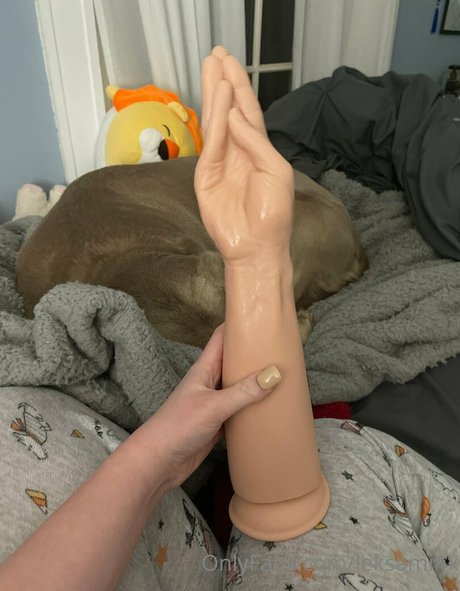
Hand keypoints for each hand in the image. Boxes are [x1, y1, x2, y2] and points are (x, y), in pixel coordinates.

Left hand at [144, 324, 280, 489]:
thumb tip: (274, 373)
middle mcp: (209, 382)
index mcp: (204, 369)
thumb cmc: (177, 426)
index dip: (237, 325)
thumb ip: (244, 391)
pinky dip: (253, 409)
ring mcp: (214, 403)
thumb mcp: (214, 405)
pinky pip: (239, 411)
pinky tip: (269, 409)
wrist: (159, 462)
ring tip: (283, 376)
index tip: (260, 318)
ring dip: (256, 383)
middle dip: (254, 355)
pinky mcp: (218, 423)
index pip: (221, 338)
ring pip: (239, 387)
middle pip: (234, 362)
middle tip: (282, 349)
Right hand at [194, 47, 293, 265]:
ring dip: (214, 95)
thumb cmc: (273, 213)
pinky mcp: (206, 177)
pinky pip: (211, 145)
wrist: (257, 246)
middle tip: (216, 54)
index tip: (230, 62)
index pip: (247, 111)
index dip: (240, 86)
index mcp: (258, 150)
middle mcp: (237, 151)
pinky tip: (218, 102)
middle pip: (228, 110)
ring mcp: (220, 163)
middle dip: (223, 82)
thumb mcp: (275, 172)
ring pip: (217, 123)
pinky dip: (214, 124)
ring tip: (212, 67)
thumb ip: (256, 142)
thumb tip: (234, 114)